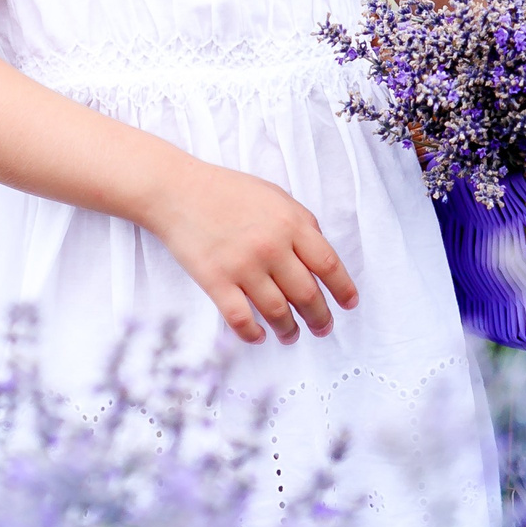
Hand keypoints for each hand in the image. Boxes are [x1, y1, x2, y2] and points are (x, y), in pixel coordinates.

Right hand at [142, 159, 358, 344]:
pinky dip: (253, 334)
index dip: (343, 289)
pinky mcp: (215, 280)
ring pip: (277, 311)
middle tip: (323, 328)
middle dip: (320, 318)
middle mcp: (271, 246)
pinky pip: (241, 318)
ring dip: (289, 330)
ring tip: (291, 335)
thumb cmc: (227, 191)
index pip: (328, 265)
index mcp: (291, 223)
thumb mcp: (274, 196)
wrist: (177, 190)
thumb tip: (320, 258)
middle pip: (307, 294)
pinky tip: (259, 336)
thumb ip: (300, 223)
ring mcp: (243, 265)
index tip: (348, 305)